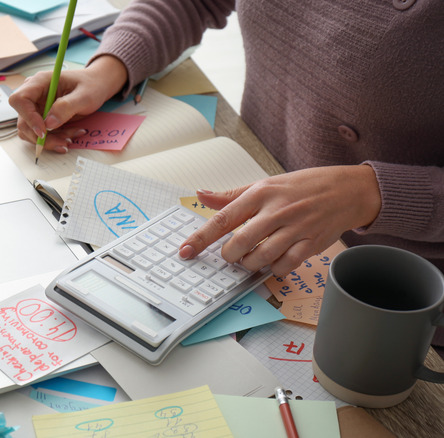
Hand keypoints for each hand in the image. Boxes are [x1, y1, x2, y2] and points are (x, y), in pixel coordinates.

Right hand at [9, 55, 127, 152]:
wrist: (96, 86)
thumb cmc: (91, 85)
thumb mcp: (84, 95)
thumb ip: (66, 107)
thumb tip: (49, 123)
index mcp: (40, 82)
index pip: (19, 100)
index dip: (28, 117)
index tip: (44, 131)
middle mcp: (34, 95)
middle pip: (23, 121)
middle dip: (42, 136)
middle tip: (63, 142)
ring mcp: (36, 107)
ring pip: (31, 132)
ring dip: (49, 140)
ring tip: (70, 138)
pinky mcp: (41, 118)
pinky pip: (40, 135)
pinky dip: (53, 140)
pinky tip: (68, 136)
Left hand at [178, 165, 381, 276]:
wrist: (346, 190)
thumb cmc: (301, 187)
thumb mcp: (265, 184)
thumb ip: (232, 195)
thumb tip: (201, 194)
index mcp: (260, 193)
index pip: (223, 218)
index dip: (201, 237)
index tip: (185, 251)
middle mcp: (276, 210)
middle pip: (240, 243)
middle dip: (230, 255)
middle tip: (231, 255)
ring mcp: (295, 228)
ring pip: (262, 257)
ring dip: (250, 264)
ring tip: (250, 258)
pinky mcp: (311, 243)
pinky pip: (286, 265)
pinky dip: (275, 268)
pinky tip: (273, 261)